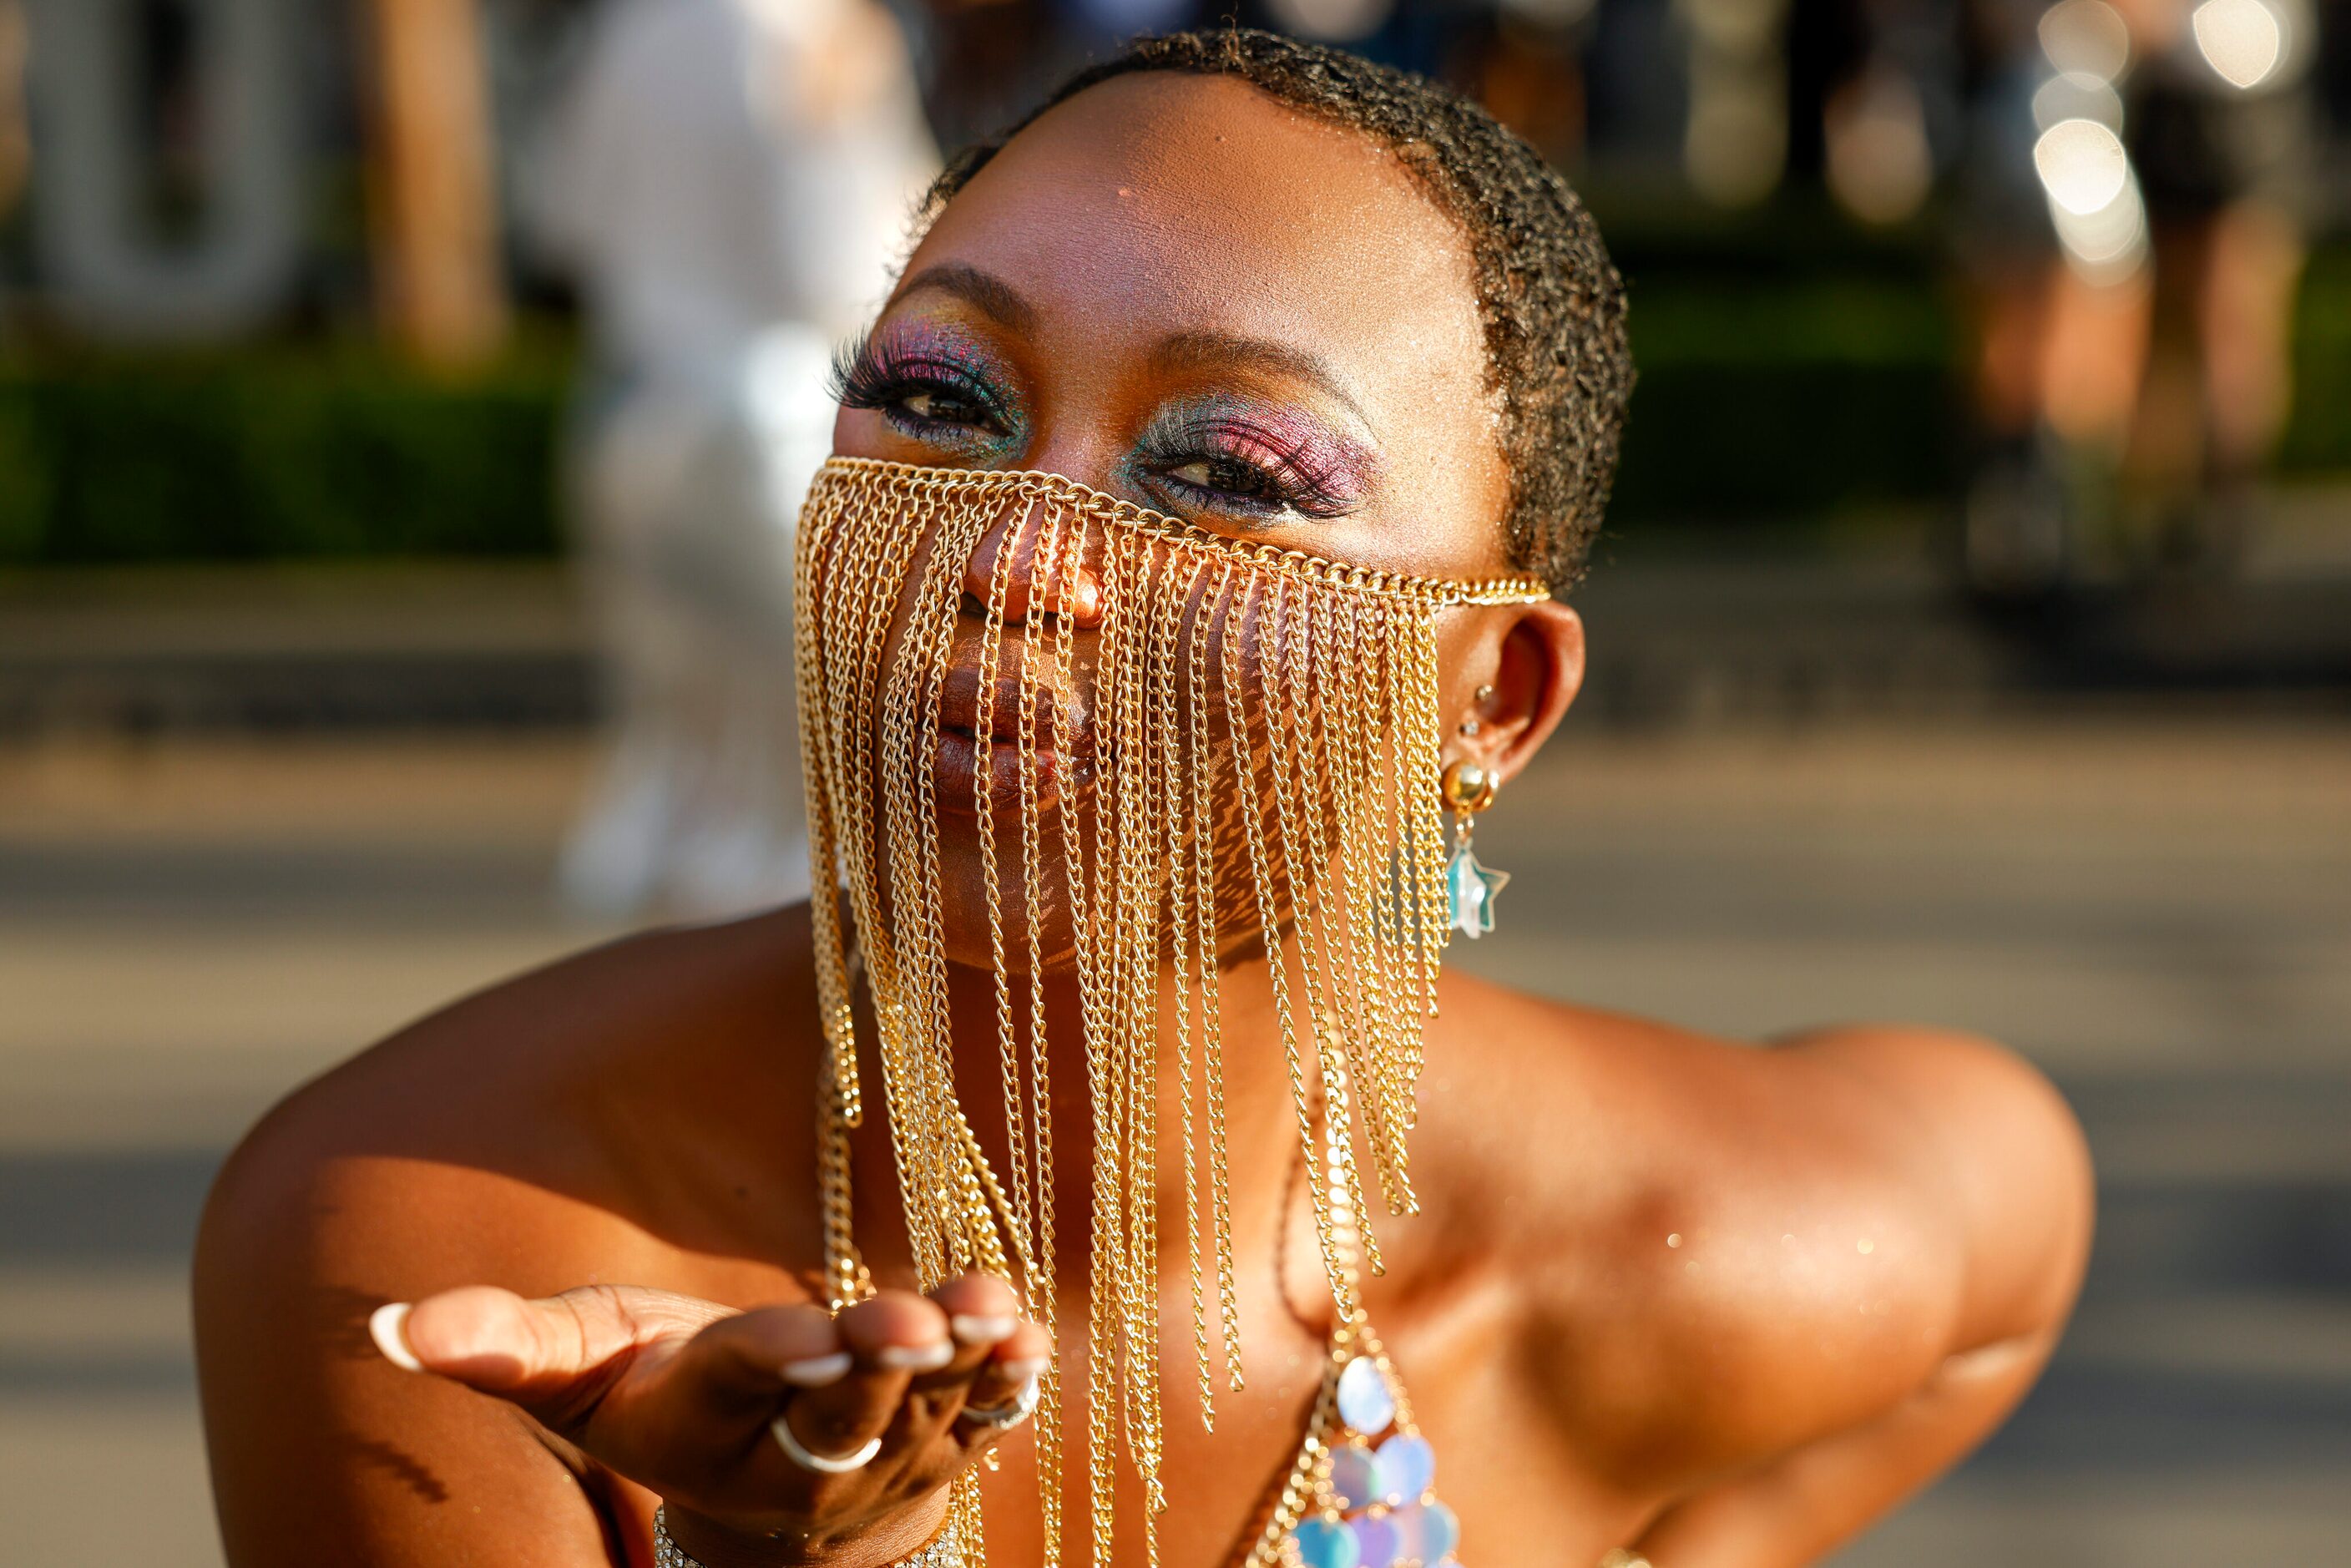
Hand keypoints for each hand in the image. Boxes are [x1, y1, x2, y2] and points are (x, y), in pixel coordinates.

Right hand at [370, 1273, 1048, 1567]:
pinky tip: (1029, 1342)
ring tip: (986, 1309)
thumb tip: (390, 1328)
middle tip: (912, 1325)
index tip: (818, 1334)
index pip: (742, 1382)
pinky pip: (984, 1419)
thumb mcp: (580, 1368)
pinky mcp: (942, 1444)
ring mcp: (879, 1456)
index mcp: (703, 1417)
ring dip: (962, 1363)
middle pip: (844, 1413)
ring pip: (926, 1414)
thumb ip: (506, 1347)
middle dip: (879, 1370)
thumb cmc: (658, 1392)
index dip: (779, 1357)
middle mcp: (796, 1452)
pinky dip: (1009, 1384)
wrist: (758, 1480)